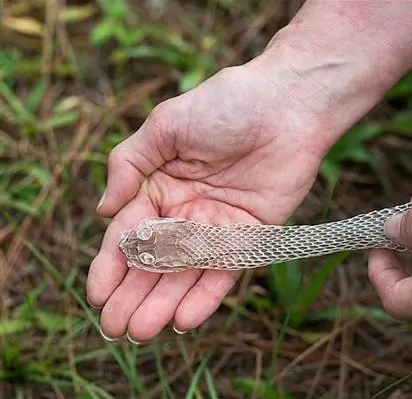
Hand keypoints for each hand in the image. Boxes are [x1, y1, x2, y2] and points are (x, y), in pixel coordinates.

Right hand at [86, 63, 336, 342]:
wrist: (287, 106)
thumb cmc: (224, 105)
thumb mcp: (165, 125)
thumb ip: (129, 165)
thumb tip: (101, 211)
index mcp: (159, 185)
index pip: (128, 232)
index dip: (111, 263)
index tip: (97, 293)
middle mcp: (185, 211)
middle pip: (154, 261)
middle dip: (133, 294)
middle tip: (115, 327)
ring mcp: (217, 227)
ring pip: (186, 273)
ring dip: (163, 303)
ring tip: (142, 333)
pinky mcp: (250, 236)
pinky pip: (225, 271)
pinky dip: (206, 295)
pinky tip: (184, 319)